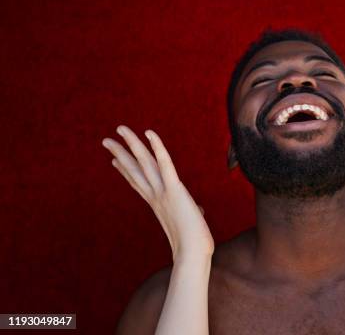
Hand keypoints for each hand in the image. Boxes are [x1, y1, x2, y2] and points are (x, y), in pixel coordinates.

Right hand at [102, 125, 213, 262]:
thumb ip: (191, 214)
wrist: (193, 256)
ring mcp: (162, 192)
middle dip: (121, 153)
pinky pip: (164, 163)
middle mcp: (155, 196)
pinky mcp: (174, 189)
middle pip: (135, 170)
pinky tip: (149, 133)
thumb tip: (198, 211)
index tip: (115, 160)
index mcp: (158, 205)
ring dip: (131, 144)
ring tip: (120, 129)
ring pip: (144, 162)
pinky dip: (157, 147)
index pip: (139, 183)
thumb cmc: (194, 246)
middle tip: (106, 140)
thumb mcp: (191, 224)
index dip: (126, 170)